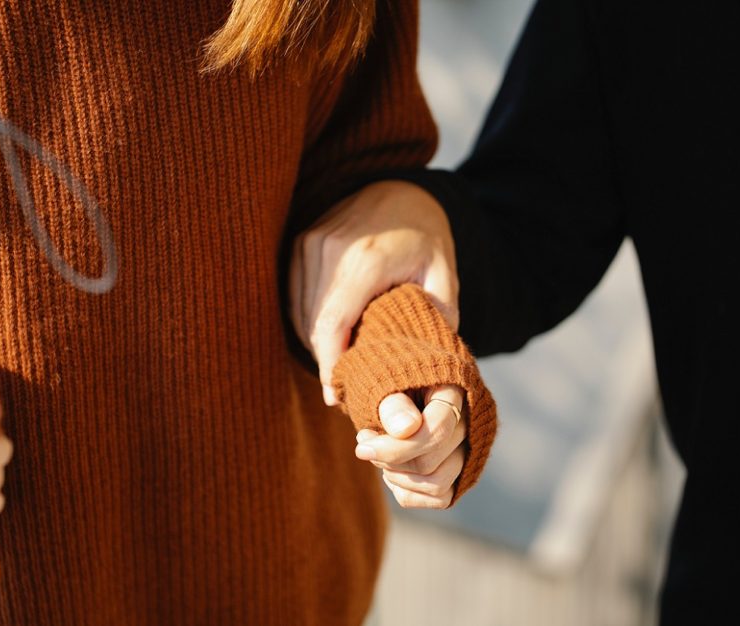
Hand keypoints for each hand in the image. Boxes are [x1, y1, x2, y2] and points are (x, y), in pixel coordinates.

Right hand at [289, 179, 457, 404]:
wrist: (400, 190)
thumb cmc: (425, 234)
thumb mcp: (443, 271)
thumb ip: (439, 312)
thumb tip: (423, 354)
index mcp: (365, 259)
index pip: (331, 325)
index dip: (329, 365)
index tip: (334, 396)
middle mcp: (328, 249)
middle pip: (312, 324)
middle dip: (325, 361)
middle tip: (343, 388)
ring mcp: (309, 244)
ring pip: (300, 313)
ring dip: (316, 343)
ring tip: (339, 366)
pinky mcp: (300, 244)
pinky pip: (295, 296)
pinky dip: (309, 321)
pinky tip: (330, 337)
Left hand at [355, 384, 465, 508]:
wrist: (390, 385)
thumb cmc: (386, 379)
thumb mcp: (383, 381)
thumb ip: (393, 403)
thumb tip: (407, 429)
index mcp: (455, 391)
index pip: (437, 430)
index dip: (396, 447)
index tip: (361, 446)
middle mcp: (469, 423)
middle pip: (431, 462)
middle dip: (388, 459)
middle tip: (364, 443)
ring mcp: (467, 450)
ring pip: (437, 485)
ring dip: (397, 477)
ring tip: (377, 456)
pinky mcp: (458, 472)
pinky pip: (440, 498)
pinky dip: (408, 492)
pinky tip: (390, 471)